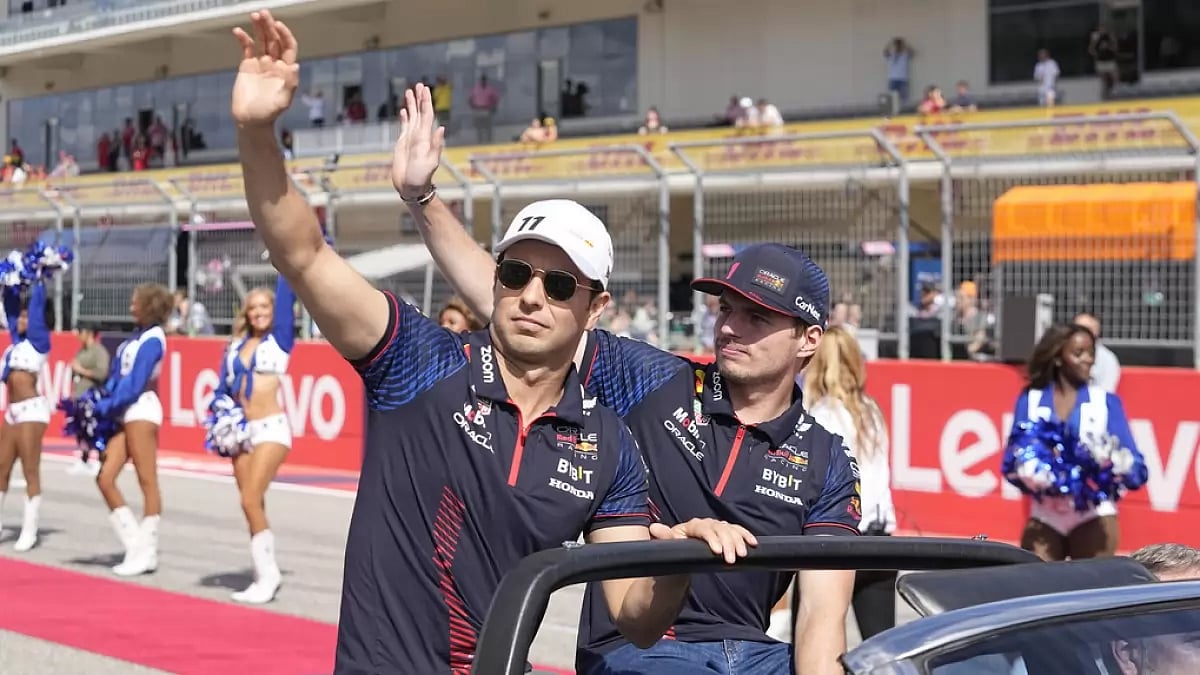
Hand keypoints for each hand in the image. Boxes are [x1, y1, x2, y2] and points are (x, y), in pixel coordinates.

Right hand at [230, 10, 299, 127]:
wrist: (251, 121)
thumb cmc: (268, 114)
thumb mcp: (282, 101)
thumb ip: (290, 83)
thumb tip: (295, 65)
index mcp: (286, 70)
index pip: (288, 47)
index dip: (285, 35)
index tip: (277, 25)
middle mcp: (275, 64)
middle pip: (274, 40)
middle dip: (270, 26)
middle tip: (263, 13)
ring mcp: (261, 64)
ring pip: (261, 41)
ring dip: (258, 28)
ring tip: (254, 15)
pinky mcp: (247, 66)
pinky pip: (246, 48)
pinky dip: (243, 39)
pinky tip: (238, 31)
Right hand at [392, 83, 445, 200]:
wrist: (411, 188)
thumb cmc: (421, 177)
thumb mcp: (431, 162)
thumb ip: (436, 145)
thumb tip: (441, 128)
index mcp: (425, 137)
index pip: (427, 115)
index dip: (426, 102)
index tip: (425, 89)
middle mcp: (419, 135)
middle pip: (420, 112)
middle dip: (419, 99)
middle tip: (419, 84)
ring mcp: (411, 139)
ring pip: (412, 117)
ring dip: (411, 105)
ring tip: (409, 92)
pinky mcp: (403, 144)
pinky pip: (404, 127)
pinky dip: (405, 118)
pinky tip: (403, 111)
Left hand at [650, 518, 757, 564]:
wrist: (671, 577)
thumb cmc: (666, 566)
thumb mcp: (664, 555)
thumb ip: (664, 542)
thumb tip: (655, 528)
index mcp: (686, 528)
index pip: (702, 528)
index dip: (711, 538)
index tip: (717, 552)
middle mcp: (701, 526)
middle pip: (718, 527)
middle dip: (727, 542)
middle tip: (732, 559)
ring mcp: (712, 530)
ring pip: (728, 529)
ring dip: (738, 540)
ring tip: (743, 555)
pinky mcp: (721, 537)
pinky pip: (735, 532)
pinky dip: (744, 536)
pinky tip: (753, 543)